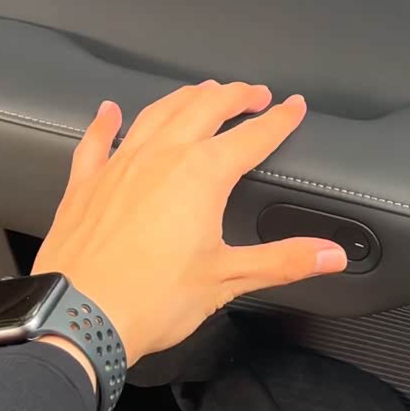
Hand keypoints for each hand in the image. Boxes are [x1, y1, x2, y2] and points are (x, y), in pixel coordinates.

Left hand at [32, 81, 347, 378]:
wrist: (78, 318)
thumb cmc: (150, 300)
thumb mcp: (228, 279)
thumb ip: (285, 260)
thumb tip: (331, 254)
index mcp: (202, 175)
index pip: (254, 135)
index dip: (280, 119)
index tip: (294, 107)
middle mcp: (161, 157)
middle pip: (205, 107)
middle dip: (235, 95)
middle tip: (253, 93)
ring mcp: (120, 165)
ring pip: (157, 112)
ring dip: (185, 97)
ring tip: (202, 91)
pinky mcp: (86, 183)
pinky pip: (97, 139)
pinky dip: (106, 121)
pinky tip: (109, 110)